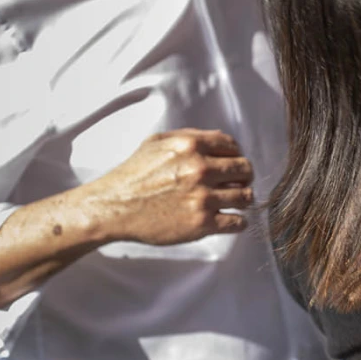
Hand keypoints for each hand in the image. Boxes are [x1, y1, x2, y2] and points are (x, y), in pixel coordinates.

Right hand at [87, 128, 253, 244]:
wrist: (114, 207)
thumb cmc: (133, 175)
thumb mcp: (157, 142)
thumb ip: (189, 136)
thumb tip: (220, 138)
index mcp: (191, 146)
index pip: (233, 145)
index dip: (235, 154)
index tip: (232, 163)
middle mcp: (200, 169)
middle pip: (245, 169)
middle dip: (243, 176)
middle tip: (237, 183)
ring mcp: (203, 198)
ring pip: (246, 196)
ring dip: (243, 199)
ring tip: (234, 202)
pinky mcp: (202, 224)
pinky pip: (237, 222)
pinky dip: (238, 222)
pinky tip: (230, 219)